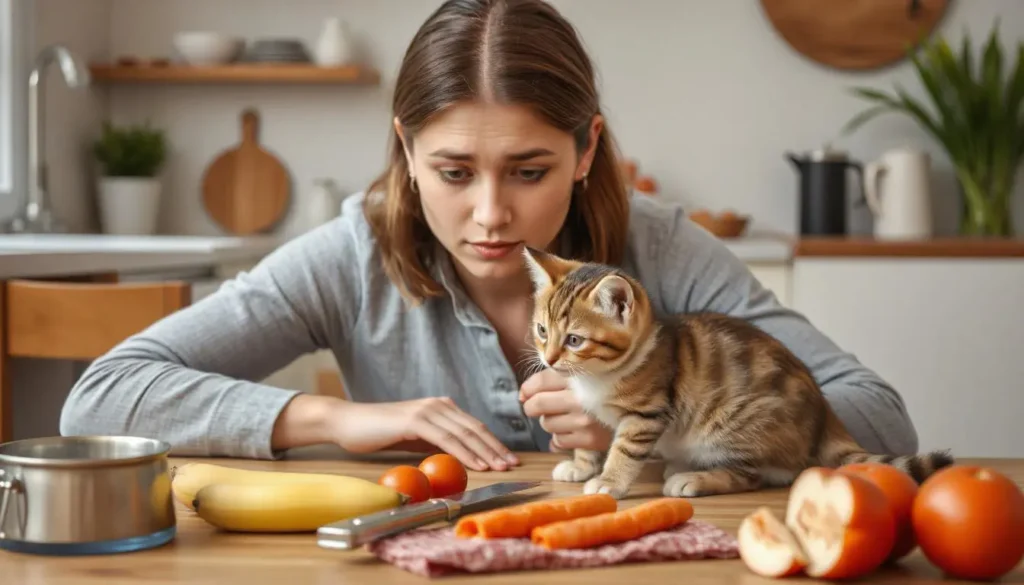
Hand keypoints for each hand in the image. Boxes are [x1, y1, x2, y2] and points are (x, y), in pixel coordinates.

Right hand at [330, 397, 519, 471]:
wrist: (348, 422)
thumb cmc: (378, 432)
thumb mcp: (413, 437)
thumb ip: (434, 441)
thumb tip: (456, 457)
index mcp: (440, 407)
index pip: (473, 426)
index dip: (493, 443)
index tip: (508, 459)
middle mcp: (438, 405)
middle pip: (475, 429)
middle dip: (496, 448)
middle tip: (513, 465)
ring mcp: (427, 411)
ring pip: (465, 434)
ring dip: (486, 452)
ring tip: (501, 467)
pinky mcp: (416, 421)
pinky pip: (447, 439)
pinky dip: (466, 452)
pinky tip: (478, 465)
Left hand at [519, 369, 611, 451]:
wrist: (639, 415)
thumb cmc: (604, 392)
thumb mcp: (584, 376)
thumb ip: (553, 379)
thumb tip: (522, 395)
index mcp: (581, 375)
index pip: (541, 380)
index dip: (527, 389)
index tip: (524, 395)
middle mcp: (583, 396)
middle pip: (538, 404)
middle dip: (532, 407)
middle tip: (535, 408)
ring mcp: (587, 419)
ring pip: (546, 423)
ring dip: (549, 422)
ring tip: (564, 418)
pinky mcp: (590, 439)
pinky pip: (558, 441)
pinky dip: (560, 438)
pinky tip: (573, 431)